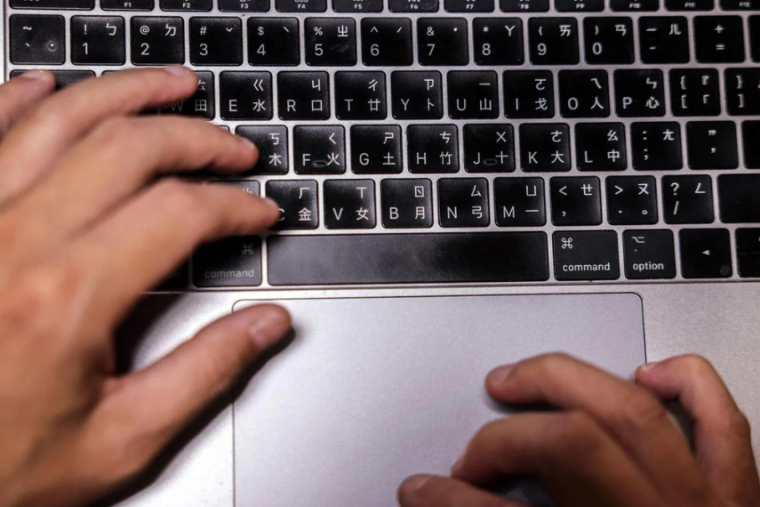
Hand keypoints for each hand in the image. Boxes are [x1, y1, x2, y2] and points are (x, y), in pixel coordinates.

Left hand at [0, 68, 290, 506]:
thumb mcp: (120, 439)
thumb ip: (205, 373)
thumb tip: (266, 326)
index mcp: (68, 296)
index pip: (179, 212)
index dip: (235, 204)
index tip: (260, 212)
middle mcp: (15, 241)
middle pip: (127, 147)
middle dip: (197, 138)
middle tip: (234, 147)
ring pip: (58, 120)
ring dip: (125, 93)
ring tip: (172, 86)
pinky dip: (19, 100)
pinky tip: (49, 86)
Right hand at [399, 354, 759, 506]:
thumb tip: (440, 506)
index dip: (456, 498)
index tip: (425, 490)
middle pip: (574, 441)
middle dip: (507, 433)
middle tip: (474, 447)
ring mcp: (704, 506)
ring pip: (634, 413)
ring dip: (567, 382)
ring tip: (524, 378)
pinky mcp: (738, 496)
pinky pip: (722, 423)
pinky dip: (688, 384)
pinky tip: (649, 375)